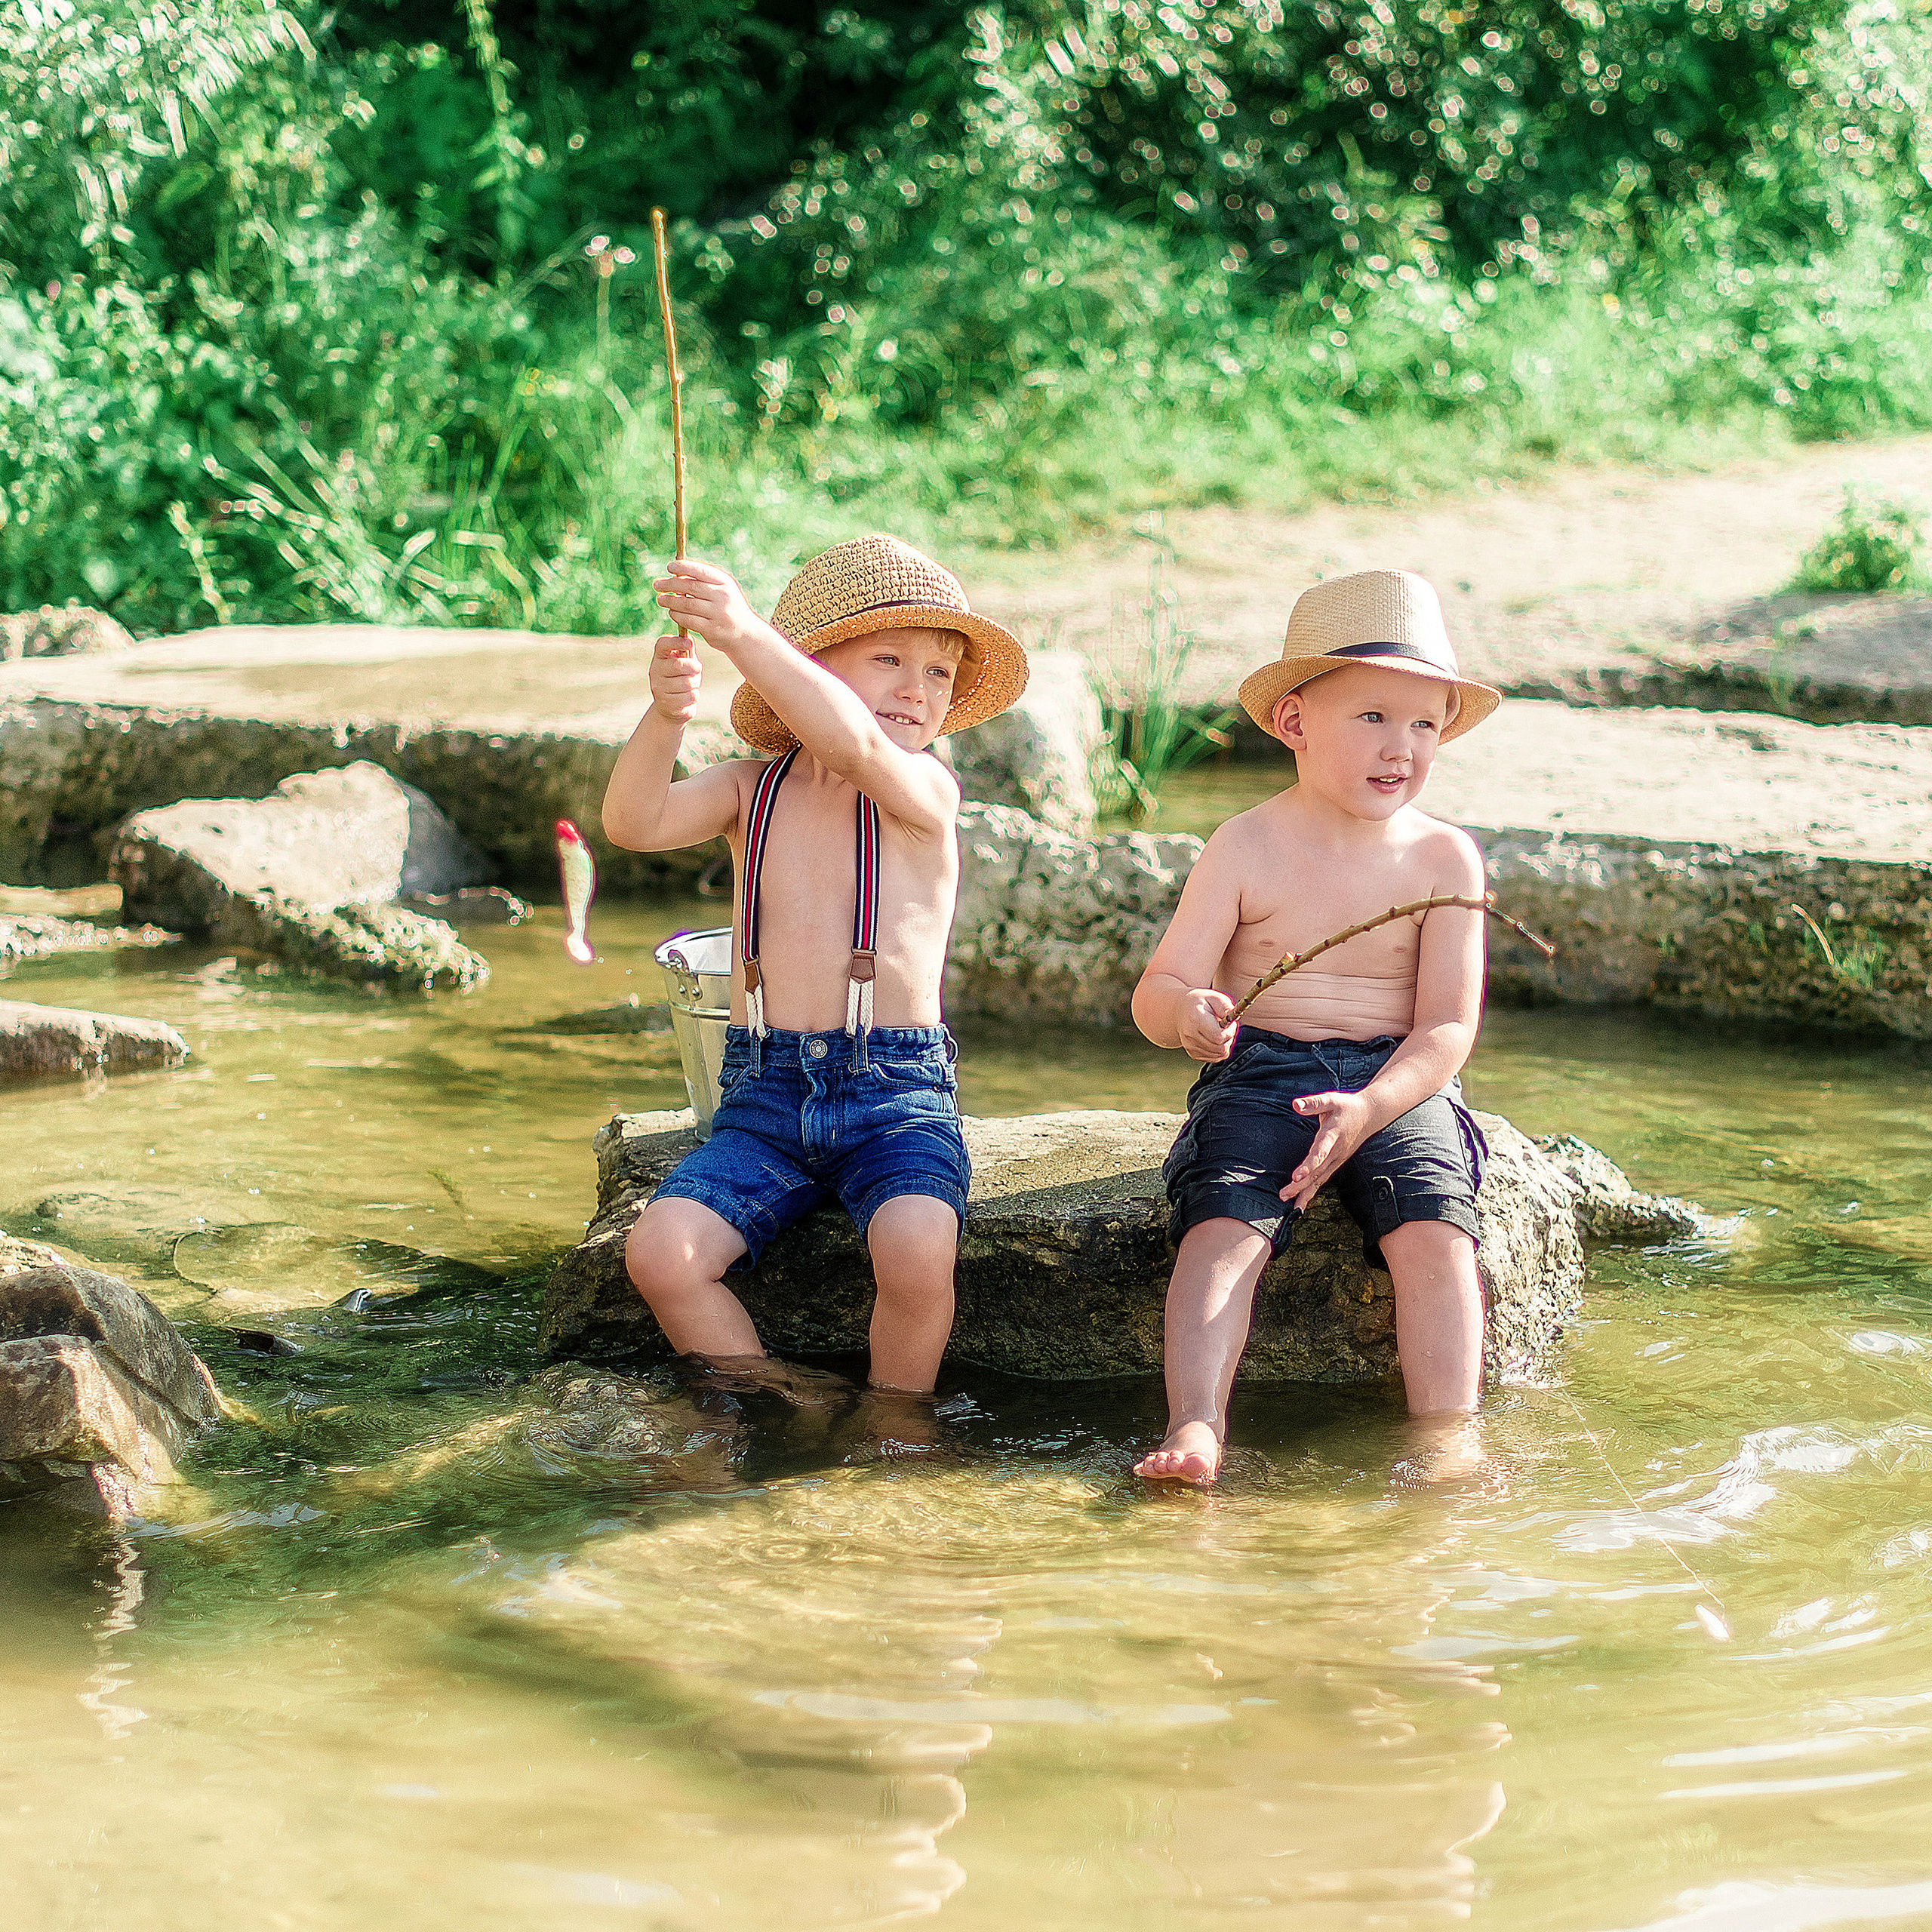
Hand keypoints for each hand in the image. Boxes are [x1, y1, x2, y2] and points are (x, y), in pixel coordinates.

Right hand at [647, 633, 701, 723]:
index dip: (676, 641)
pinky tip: (687, 697)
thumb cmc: (681, 678)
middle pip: (679, 665)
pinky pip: (690, 696)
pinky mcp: (667, 703)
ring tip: (691, 685)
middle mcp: (655, 671)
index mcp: (659, 657)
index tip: (689, 643)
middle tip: (696, 669)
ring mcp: (659, 688)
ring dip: (695, 683)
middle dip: (694, 667)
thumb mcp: (684, 662)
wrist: (671, 707)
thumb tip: (689, 637)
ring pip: (687, 682)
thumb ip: (687, 650)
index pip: (662, 644)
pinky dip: (693, 696)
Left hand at [653, 558, 764, 654]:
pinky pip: (688, 620)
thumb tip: (676, 572)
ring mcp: (718, 614)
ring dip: (670, 601)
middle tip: (657, 585)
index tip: (669, 567)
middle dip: (670, 584)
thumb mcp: (723, 590)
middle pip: (690, 587)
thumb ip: (704, 582)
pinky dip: (677, 615)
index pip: (700, 571)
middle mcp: (722, 597)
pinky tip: (672, 612)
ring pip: (686, 604)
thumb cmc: (729, 608)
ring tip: (661, 599)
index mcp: (725, 583)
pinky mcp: (712, 630)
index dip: (682, 567)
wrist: (745, 634)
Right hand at [1177, 987, 1238, 1061]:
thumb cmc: (1199, 1002)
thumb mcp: (1214, 997)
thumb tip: (1235, 1017)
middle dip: (1229, 1038)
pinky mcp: (1193, 1054)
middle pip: (1220, 1048)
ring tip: (1219, 1031)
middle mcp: (1190, 1036)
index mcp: (1195, 1020)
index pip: (1219, 1037)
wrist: (1180, 1011)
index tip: (1229, 1023)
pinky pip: (1215, 1058)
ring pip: (1219, 1054)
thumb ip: (1225, 1007)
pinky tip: (1214, 1038)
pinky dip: (1219, 1049)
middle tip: (1225, 1026)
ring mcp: (1191, 1047)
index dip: (1230, 1032)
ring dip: (1225, 1044)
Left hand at [1280, 1089, 1372, 1211]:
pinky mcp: (1336, 1164)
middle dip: (1300, 1185)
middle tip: (1284, 1195)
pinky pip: (1322, 1180)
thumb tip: (1296, 1104)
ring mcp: (1337, 1160)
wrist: (1369, 1115)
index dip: (1308, 1165)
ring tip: (1291, 1207)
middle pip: (1317, 1172)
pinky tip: (1302, 1203)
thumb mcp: (1331, 1099)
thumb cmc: (1346, 1106)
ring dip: (1305, 1193)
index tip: (1296, 1176)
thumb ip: (1313, 1103)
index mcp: (1332, 1136)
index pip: (1319, 1153)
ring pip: (1320, 1180)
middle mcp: (1335, 1152)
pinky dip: (1312, 1192)